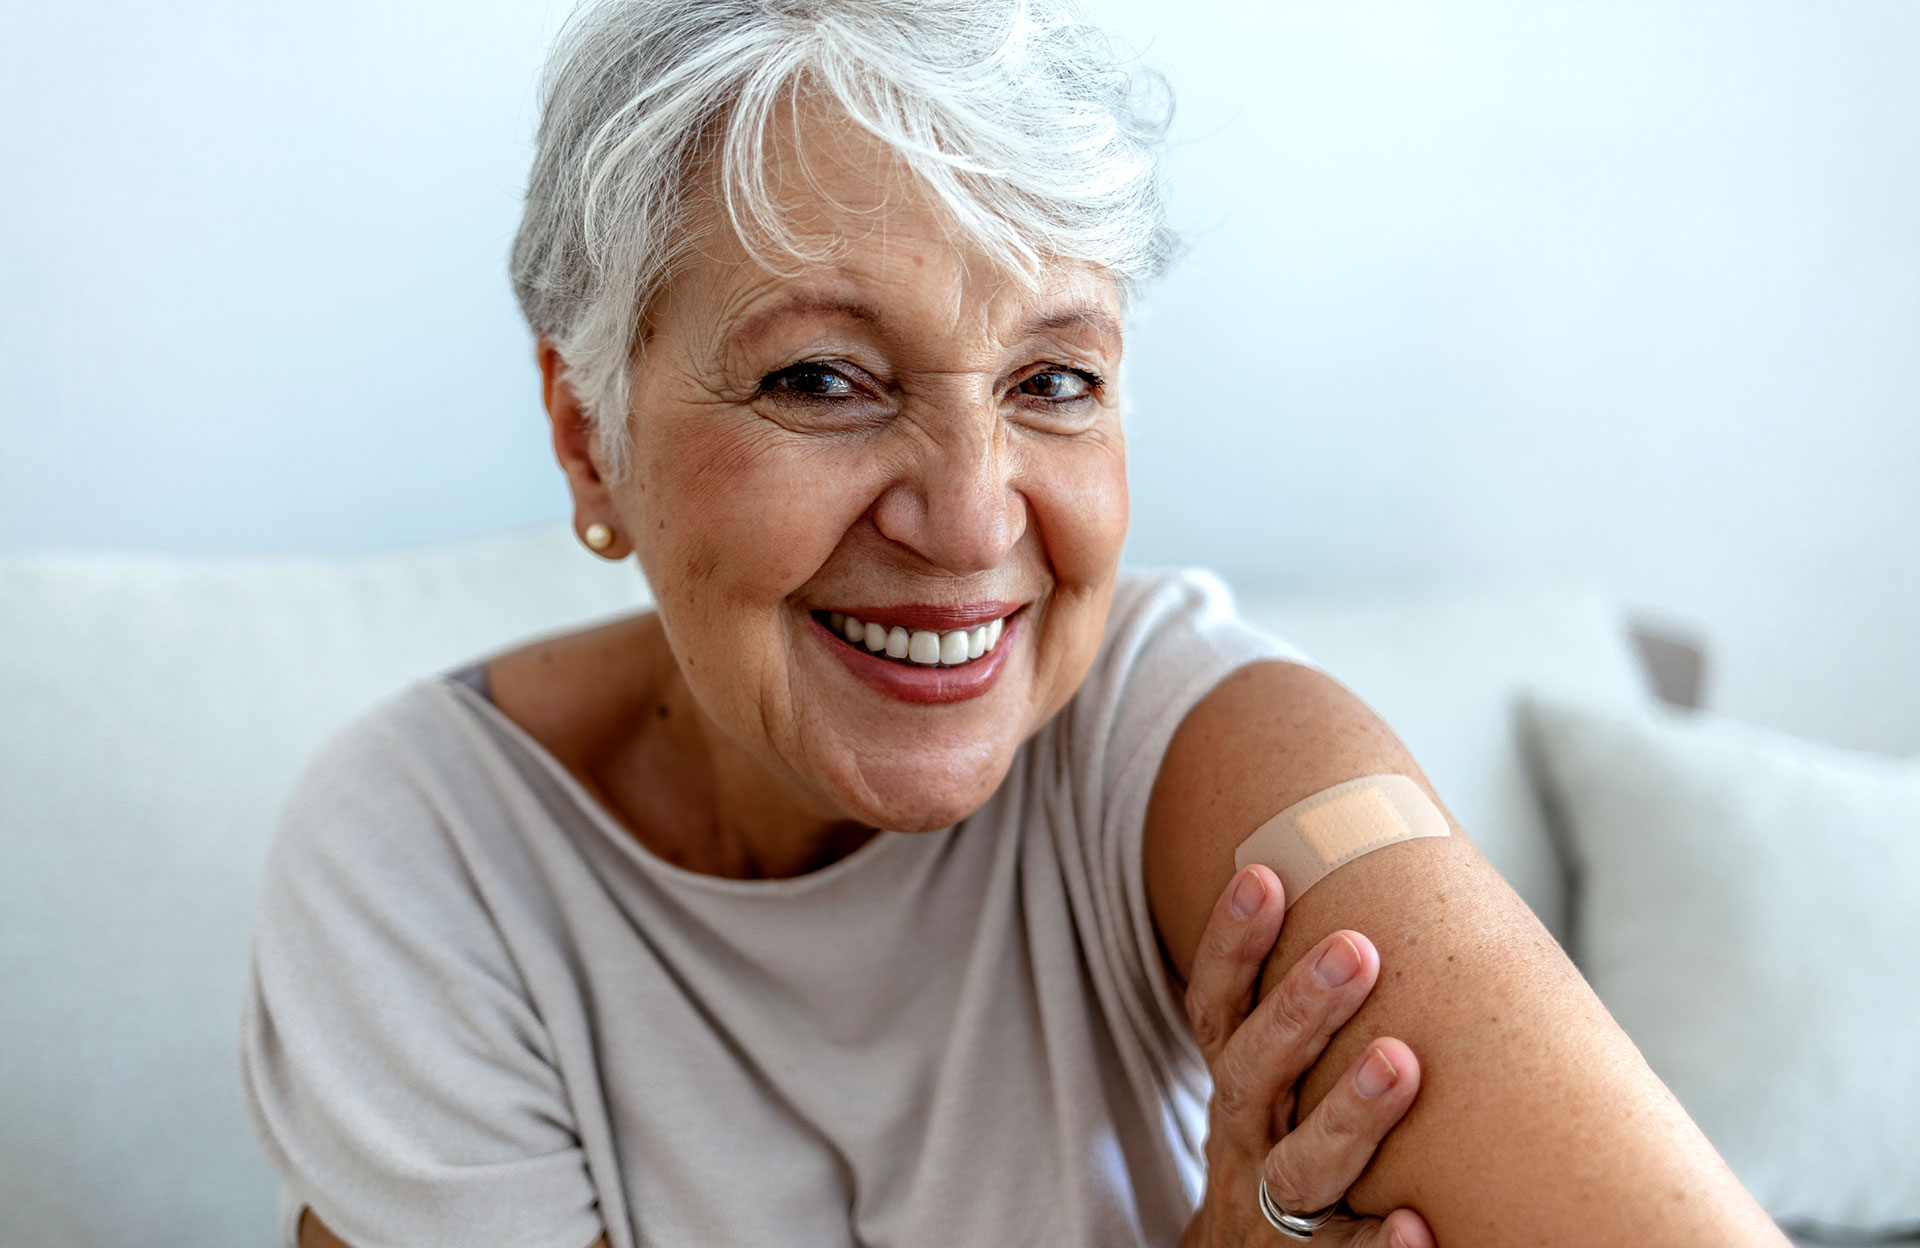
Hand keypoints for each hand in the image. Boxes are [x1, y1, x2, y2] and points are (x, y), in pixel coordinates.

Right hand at [1177, 865, 1431, 1247]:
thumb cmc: (1284, 1143)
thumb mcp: (1272, 1080)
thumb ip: (1302, 1010)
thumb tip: (1373, 878)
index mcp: (1235, 1082)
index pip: (1216, 1006)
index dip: (1231, 943)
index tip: (1263, 875)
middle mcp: (1243, 1137)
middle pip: (1252, 1072)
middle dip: (1298, 1006)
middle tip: (1356, 947)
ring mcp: (1274, 1209)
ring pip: (1298, 1165)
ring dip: (1347, 1114)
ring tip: (1401, 1061)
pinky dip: (1377, 1245)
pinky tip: (1420, 1226)